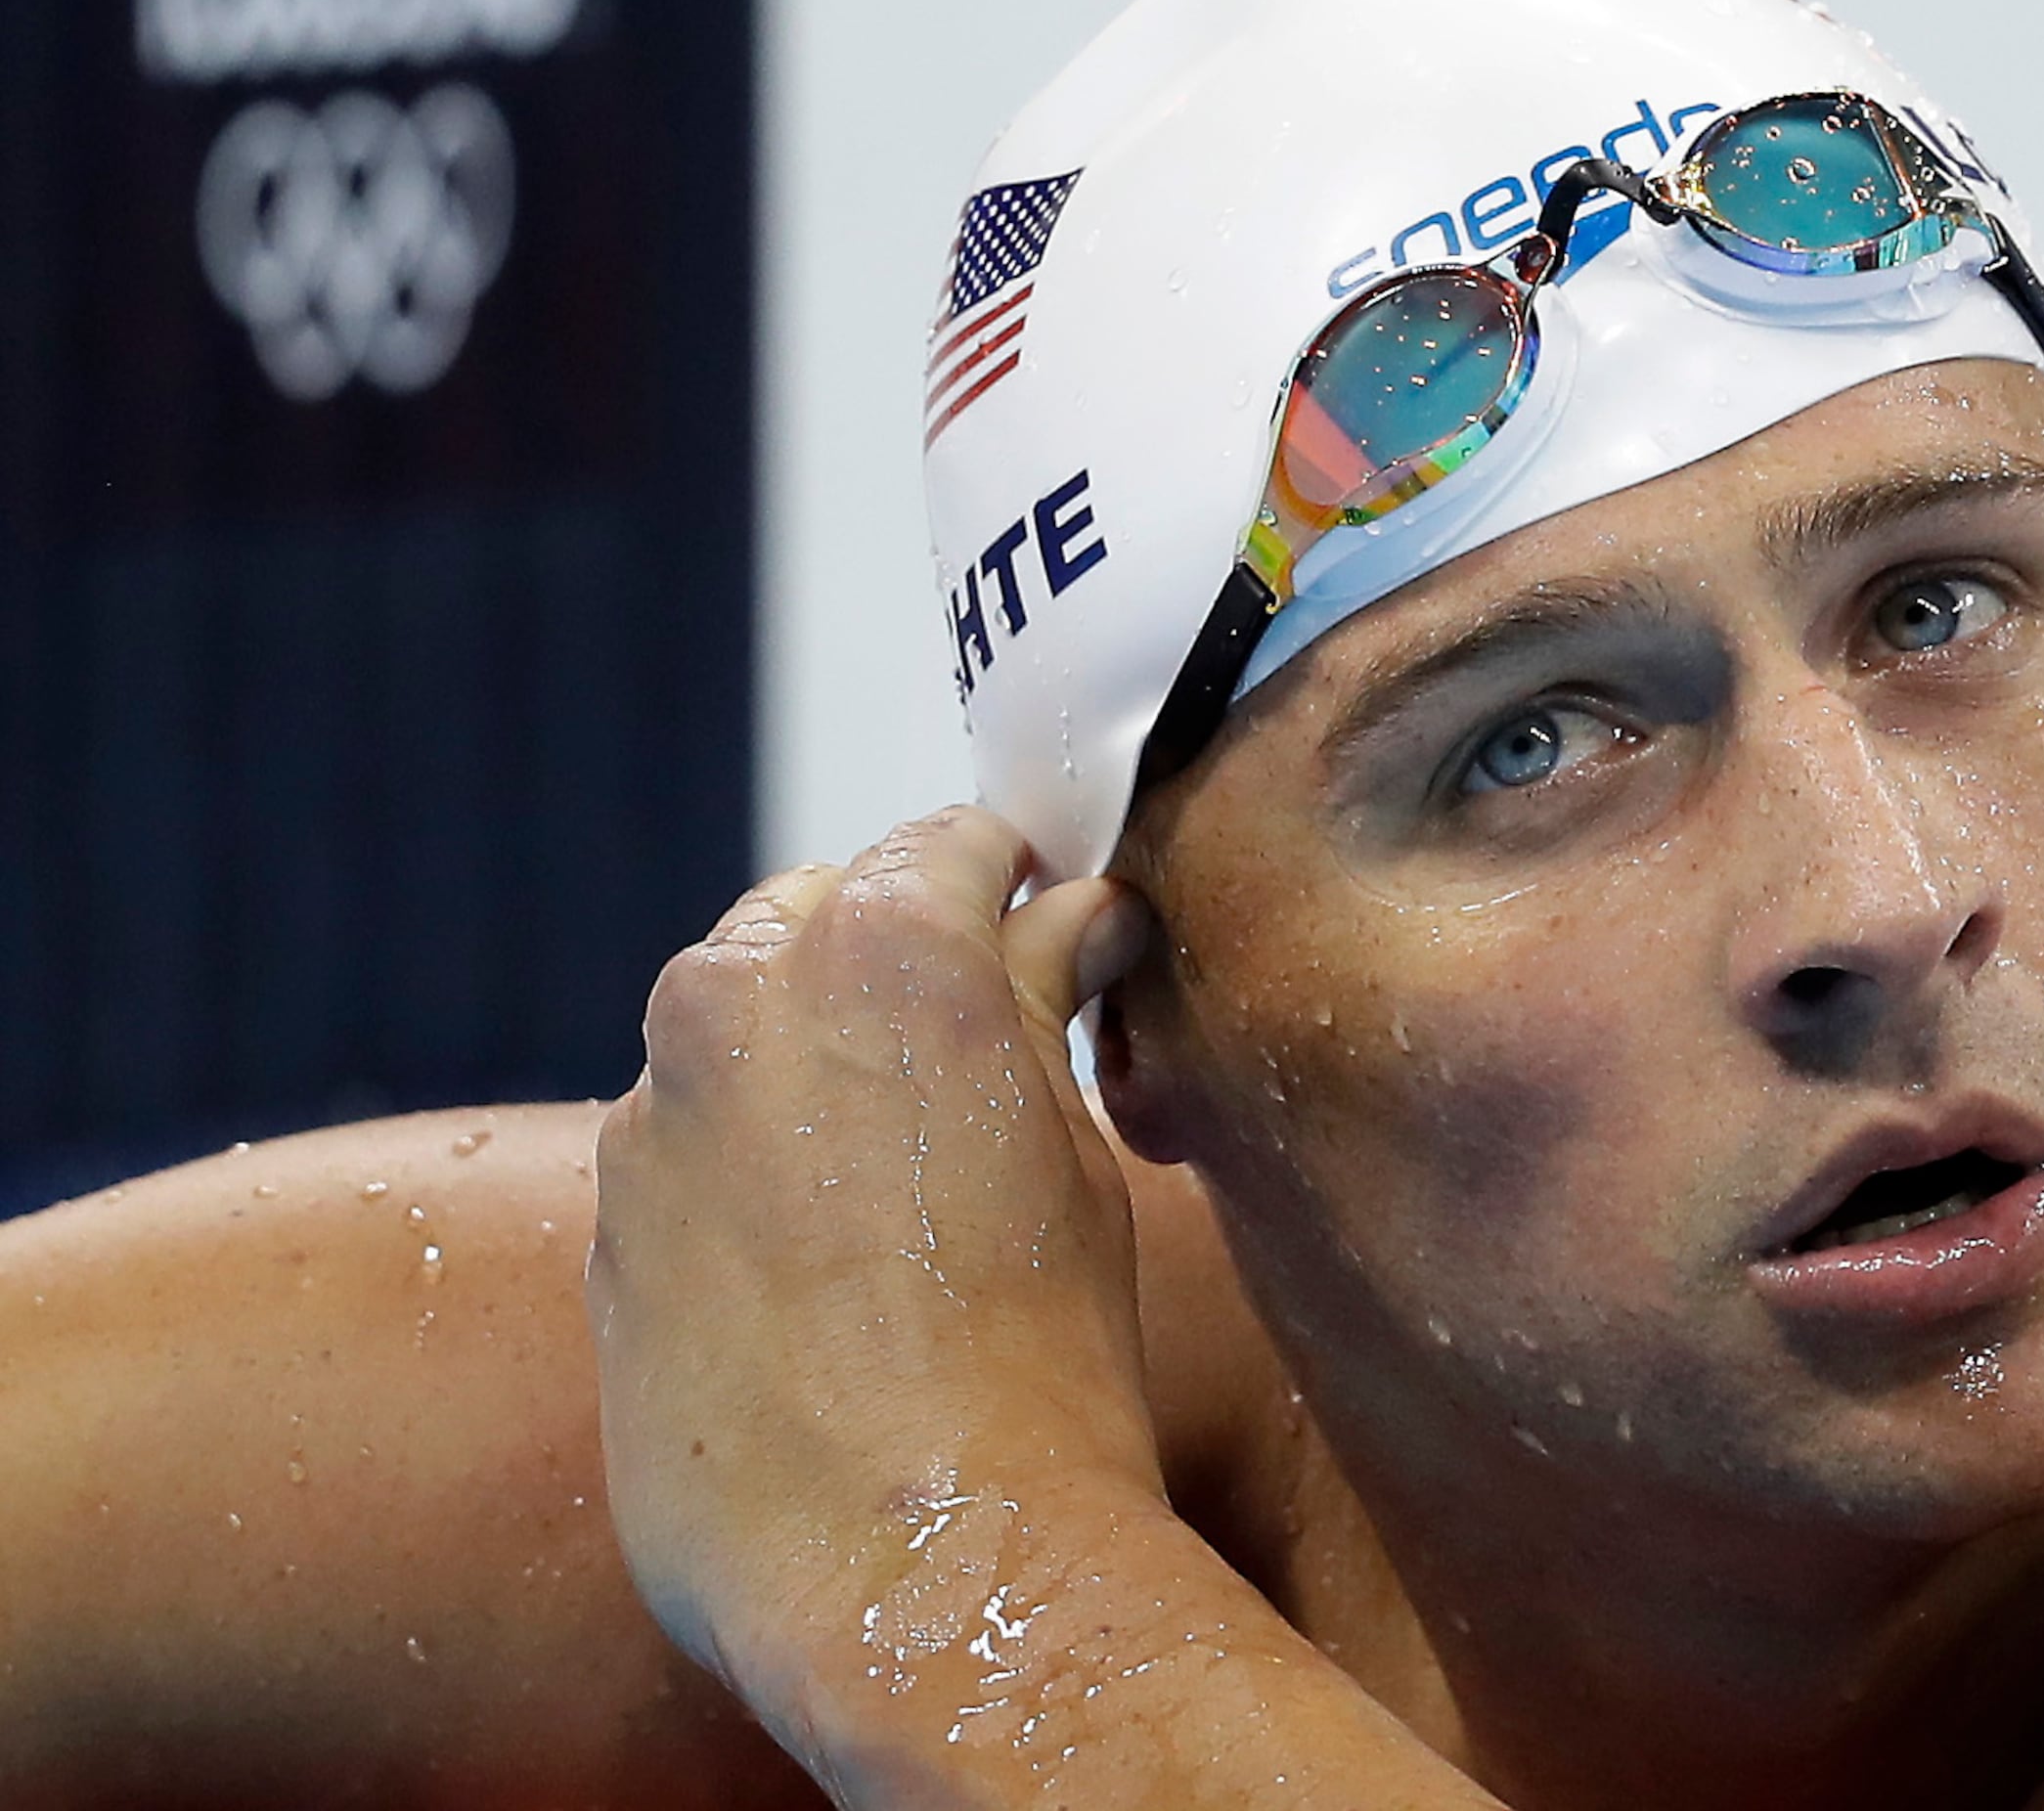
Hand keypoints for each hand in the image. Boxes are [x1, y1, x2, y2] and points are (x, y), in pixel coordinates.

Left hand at [587, 807, 1161, 1749]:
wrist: (910, 1561)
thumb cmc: (1033, 1360)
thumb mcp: (1078, 1149)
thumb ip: (1041, 1003)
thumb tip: (1065, 924)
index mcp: (878, 947)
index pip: (946, 844)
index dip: (1014, 879)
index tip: (1050, 924)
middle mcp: (733, 1003)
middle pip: (816, 917)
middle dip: (895, 959)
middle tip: (986, 1050)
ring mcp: (650, 1119)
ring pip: (737, 1037)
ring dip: (813, 1067)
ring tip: (908, 1181)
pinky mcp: (602, 1230)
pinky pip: (687, 1151)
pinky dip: (752, 1171)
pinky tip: (831, 1271)